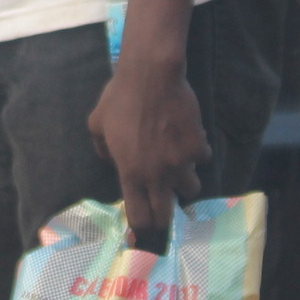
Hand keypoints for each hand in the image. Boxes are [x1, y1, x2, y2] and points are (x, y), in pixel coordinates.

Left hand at [87, 55, 207, 240]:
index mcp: (130, 172)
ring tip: (178, 164)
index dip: (141, 222)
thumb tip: (110, 162)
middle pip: (166, 215)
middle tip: (163, 203)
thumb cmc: (120, 97)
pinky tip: (188, 138)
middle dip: (164, 214)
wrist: (151, 76)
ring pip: (192, 190)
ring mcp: (180, 163)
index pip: (139, 215)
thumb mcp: (97, 123)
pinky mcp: (198, 147)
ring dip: (185, 180)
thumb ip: (102, 149)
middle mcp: (157, 175)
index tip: (143, 219)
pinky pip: (202, 159)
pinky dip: (197, 152)